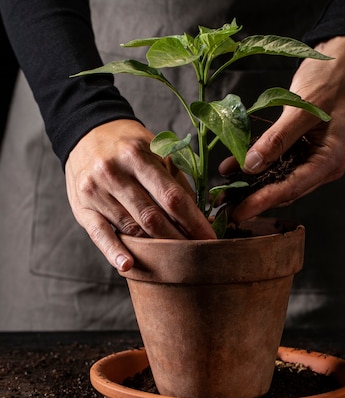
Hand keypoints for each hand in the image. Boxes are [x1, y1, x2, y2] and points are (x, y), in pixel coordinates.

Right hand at [65, 119, 215, 271]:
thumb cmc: (128, 145)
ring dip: (155, 248)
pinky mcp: (82, 208)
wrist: (86, 132)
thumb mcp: (153, 150)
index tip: (210, 238)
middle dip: (178, 239)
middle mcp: (113, 173)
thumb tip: (200, 214)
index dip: (193, 221)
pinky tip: (128, 265)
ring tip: (175, 261)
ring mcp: (96, 192)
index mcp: (137, 156)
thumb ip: (174, 179)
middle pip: (152, 216)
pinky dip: (114, 251)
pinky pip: (99, 234)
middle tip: (197, 254)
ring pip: (130, 227)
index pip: (172, 196)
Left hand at [219, 36, 344, 222]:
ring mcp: (313, 157)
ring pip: (278, 177)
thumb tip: (250, 165)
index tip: (239, 212)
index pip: (291, 188)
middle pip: (284, 188)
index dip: (263, 201)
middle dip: (254, 197)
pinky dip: (255, 164)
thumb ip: (276, 139)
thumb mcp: (301, 109)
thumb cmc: (330, 81)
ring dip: (251, 183)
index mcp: (330, 160)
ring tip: (224, 190)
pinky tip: (231, 166)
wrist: (343, 61)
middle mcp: (323, 165)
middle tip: (225, 207)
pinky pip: (276, 161)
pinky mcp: (302, 148)